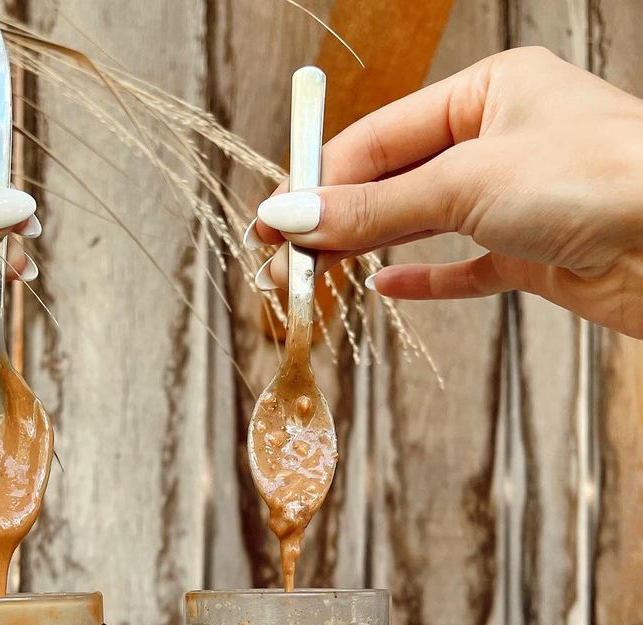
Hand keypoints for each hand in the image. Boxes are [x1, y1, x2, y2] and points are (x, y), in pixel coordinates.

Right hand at [249, 47, 642, 337]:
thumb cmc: (596, 180)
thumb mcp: (464, 184)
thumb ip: (373, 208)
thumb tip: (292, 219)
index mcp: (488, 92)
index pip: (379, 136)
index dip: (321, 180)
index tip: (274, 221)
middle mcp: (500, 138)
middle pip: (394, 180)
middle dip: (337, 218)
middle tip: (282, 257)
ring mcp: (518, 197)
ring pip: (422, 222)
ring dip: (368, 248)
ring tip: (315, 273)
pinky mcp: (534, 252)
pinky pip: (464, 265)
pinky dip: (424, 278)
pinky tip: (386, 287)